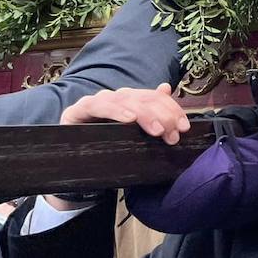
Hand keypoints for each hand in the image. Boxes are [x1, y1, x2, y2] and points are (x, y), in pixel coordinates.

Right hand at [60, 82, 189, 143]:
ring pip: (124, 99)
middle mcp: (112, 98)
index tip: (185, 126)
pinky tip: (129, 119)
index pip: (153, 97)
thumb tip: (166, 88)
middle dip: (161, 114)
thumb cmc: (108, 150)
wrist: (73, 169)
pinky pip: (97, 105)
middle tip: (172, 134)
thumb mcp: (134, 137)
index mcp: (128, 102)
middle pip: (141, 97)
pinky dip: (115, 110)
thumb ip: (151, 115)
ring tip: (157, 129)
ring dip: (144, 113)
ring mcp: (95, 103)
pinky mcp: (77, 111)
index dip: (171, 108)